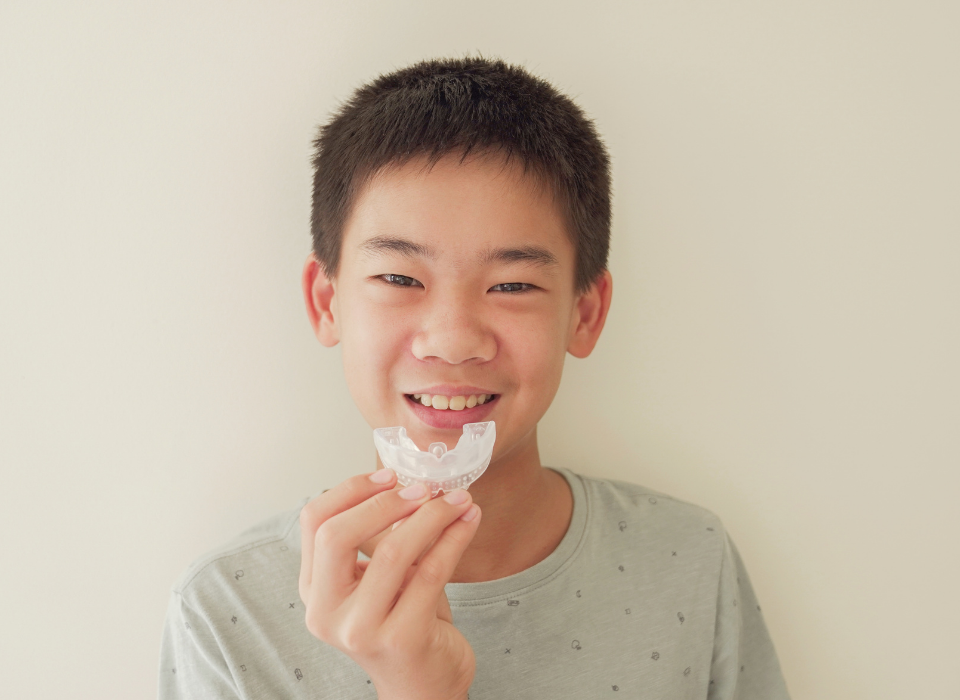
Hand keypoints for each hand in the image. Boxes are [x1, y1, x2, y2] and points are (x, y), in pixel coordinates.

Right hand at [299, 469, 481, 699]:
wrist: (423, 684)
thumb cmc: (402, 622)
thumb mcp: (379, 578)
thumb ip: (379, 536)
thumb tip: (408, 480)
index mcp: (314, 590)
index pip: (314, 522)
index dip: (351, 490)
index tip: (389, 475)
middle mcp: (326, 612)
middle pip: (338, 535)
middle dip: (386, 502)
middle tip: (424, 488)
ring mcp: (361, 630)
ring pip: (393, 552)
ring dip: (432, 516)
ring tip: (458, 499)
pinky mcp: (402, 639)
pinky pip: (431, 572)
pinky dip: (453, 538)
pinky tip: (469, 521)